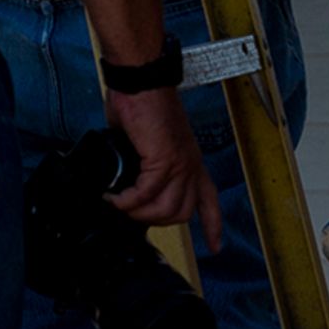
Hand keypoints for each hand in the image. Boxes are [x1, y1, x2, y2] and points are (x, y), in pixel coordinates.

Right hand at [103, 82, 223, 247]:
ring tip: (119, 204)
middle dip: (154, 221)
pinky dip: (126, 201)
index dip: (212, 226)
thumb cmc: (142, 102)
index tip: (214, 246)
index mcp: (190, 160)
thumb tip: (125, 177)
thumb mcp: (148, 141)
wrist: (141, 82)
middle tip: (129, 213)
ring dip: (138, 213)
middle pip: (182, 212)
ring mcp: (180, 163)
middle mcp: (191, 164)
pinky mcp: (164, 159)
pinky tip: (113, 197)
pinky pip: (144, 195)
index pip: (209, 199)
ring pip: (165, 209)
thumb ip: (143, 162)